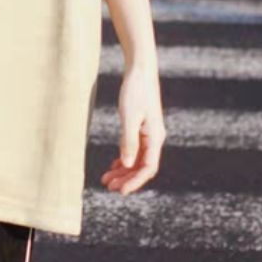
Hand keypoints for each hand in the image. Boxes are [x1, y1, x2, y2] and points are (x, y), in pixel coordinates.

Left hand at [100, 59, 165, 194]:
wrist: (140, 70)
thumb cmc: (135, 91)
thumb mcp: (129, 117)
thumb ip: (128, 141)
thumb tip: (126, 165)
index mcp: (155, 138)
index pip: (148, 168)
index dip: (135, 182)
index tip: (120, 191)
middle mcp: (154, 138)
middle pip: (142, 167)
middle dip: (126, 179)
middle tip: (108, 187)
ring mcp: (149, 134)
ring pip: (137, 160)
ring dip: (123, 171)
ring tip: (106, 179)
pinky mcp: (142, 128)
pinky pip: (135, 150)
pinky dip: (124, 159)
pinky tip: (113, 165)